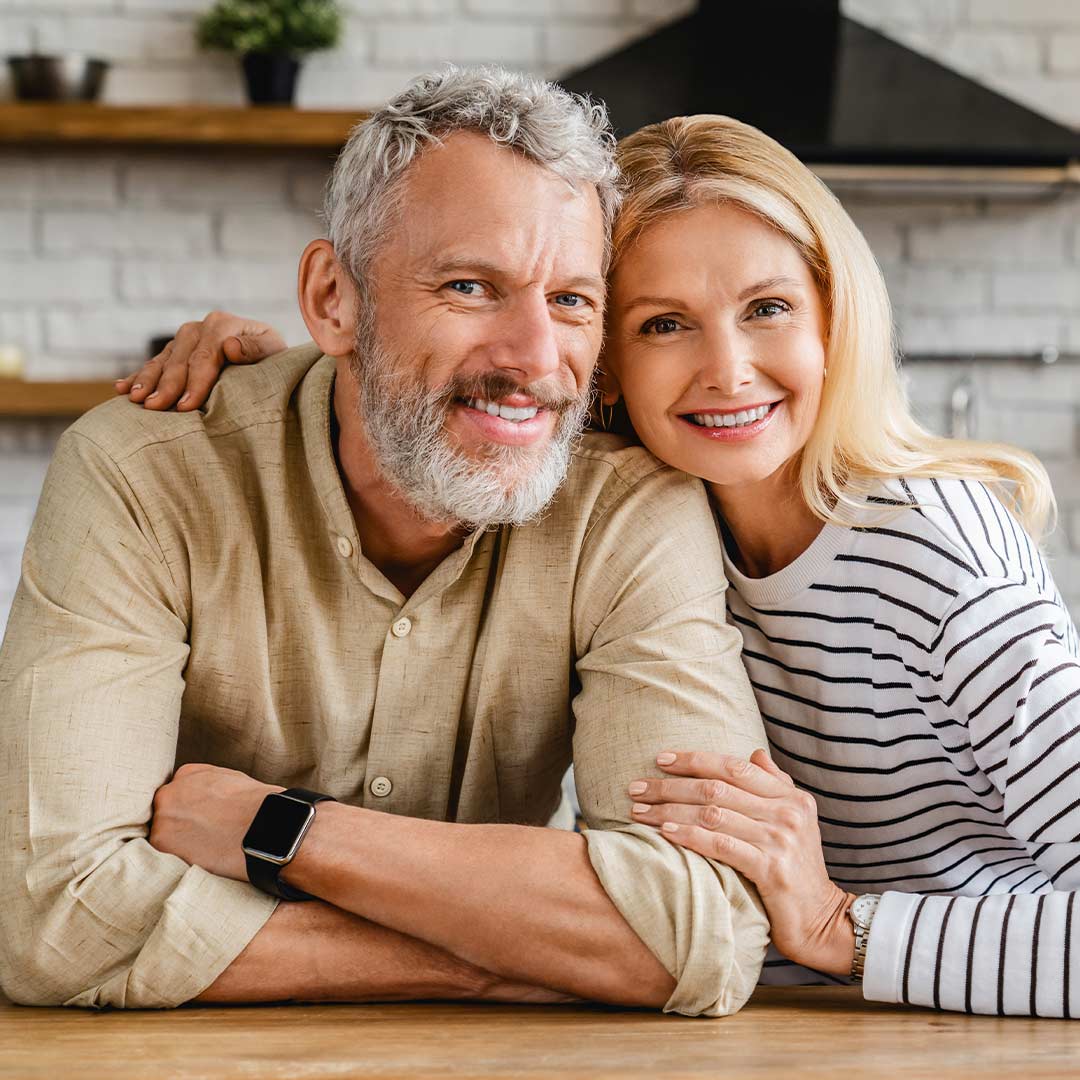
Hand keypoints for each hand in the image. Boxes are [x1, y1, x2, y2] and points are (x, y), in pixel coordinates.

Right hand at [114, 311, 285, 410]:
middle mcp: (200, 328)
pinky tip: (123, 389)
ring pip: (162, 360)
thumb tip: (230, 347)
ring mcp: (185, 338)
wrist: (268, 352)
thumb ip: (256, 349)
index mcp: (222, 324)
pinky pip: (155, 363)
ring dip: (146, 380)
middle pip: (180, 359)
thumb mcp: (274, 350)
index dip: (194, 382)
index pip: (205, 357)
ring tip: (135, 400)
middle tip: (154, 407)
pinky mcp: (176, 350)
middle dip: (166, 385)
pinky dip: (138, 376)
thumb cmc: (274, 357)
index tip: (186, 405)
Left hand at [149, 763, 281, 880]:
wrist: (264, 825)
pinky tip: (200, 859)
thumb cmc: (257, 806)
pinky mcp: (162, 841)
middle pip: (166, 813)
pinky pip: (161, 853)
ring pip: (162, 834)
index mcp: (187, 774)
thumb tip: (206, 798)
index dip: (190, 811)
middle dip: (180, 825)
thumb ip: (209, 785)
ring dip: (177, 844)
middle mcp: (170, 791)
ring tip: (203, 852)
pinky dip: (178, 859)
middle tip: (202, 839)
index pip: (178, 794)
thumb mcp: (233, 780)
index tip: (202, 822)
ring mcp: (163, 815)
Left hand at [628, 749, 854, 975]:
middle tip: (636, 787)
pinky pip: (721, 844)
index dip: (694, 759)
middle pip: (717, 787)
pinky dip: (689, 835)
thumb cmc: (798, 869)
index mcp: (791, 796)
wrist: (822, 920)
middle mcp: (787, 812)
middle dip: (670, 785)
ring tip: (639, 811)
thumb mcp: (796, 821)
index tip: (660, 758)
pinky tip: (665, 832)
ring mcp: (780, 839)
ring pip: (713, 813)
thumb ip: (775, 785)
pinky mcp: (771, 869)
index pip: (734, 766)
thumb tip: (755, 753)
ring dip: (670, 810)